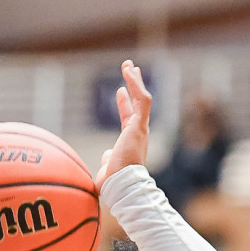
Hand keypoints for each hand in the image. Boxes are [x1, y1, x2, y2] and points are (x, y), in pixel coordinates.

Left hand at [94, 60, 151, 190]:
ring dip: (135, 80)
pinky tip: (128, 71)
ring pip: (142, 99)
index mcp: (131, 142)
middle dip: (134, 85)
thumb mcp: (108, 168)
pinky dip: (136, 84)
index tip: (120, 90)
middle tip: (130, 69)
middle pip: (139, 104)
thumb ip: (108, 160)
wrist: (121, 186)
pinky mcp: (140, 126)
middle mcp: (139, 134)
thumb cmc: (114, 183)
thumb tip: (107, 156)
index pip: (129, 118)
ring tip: (128, 64)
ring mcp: (141, 129)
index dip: (124, 104)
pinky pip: (142, 100)